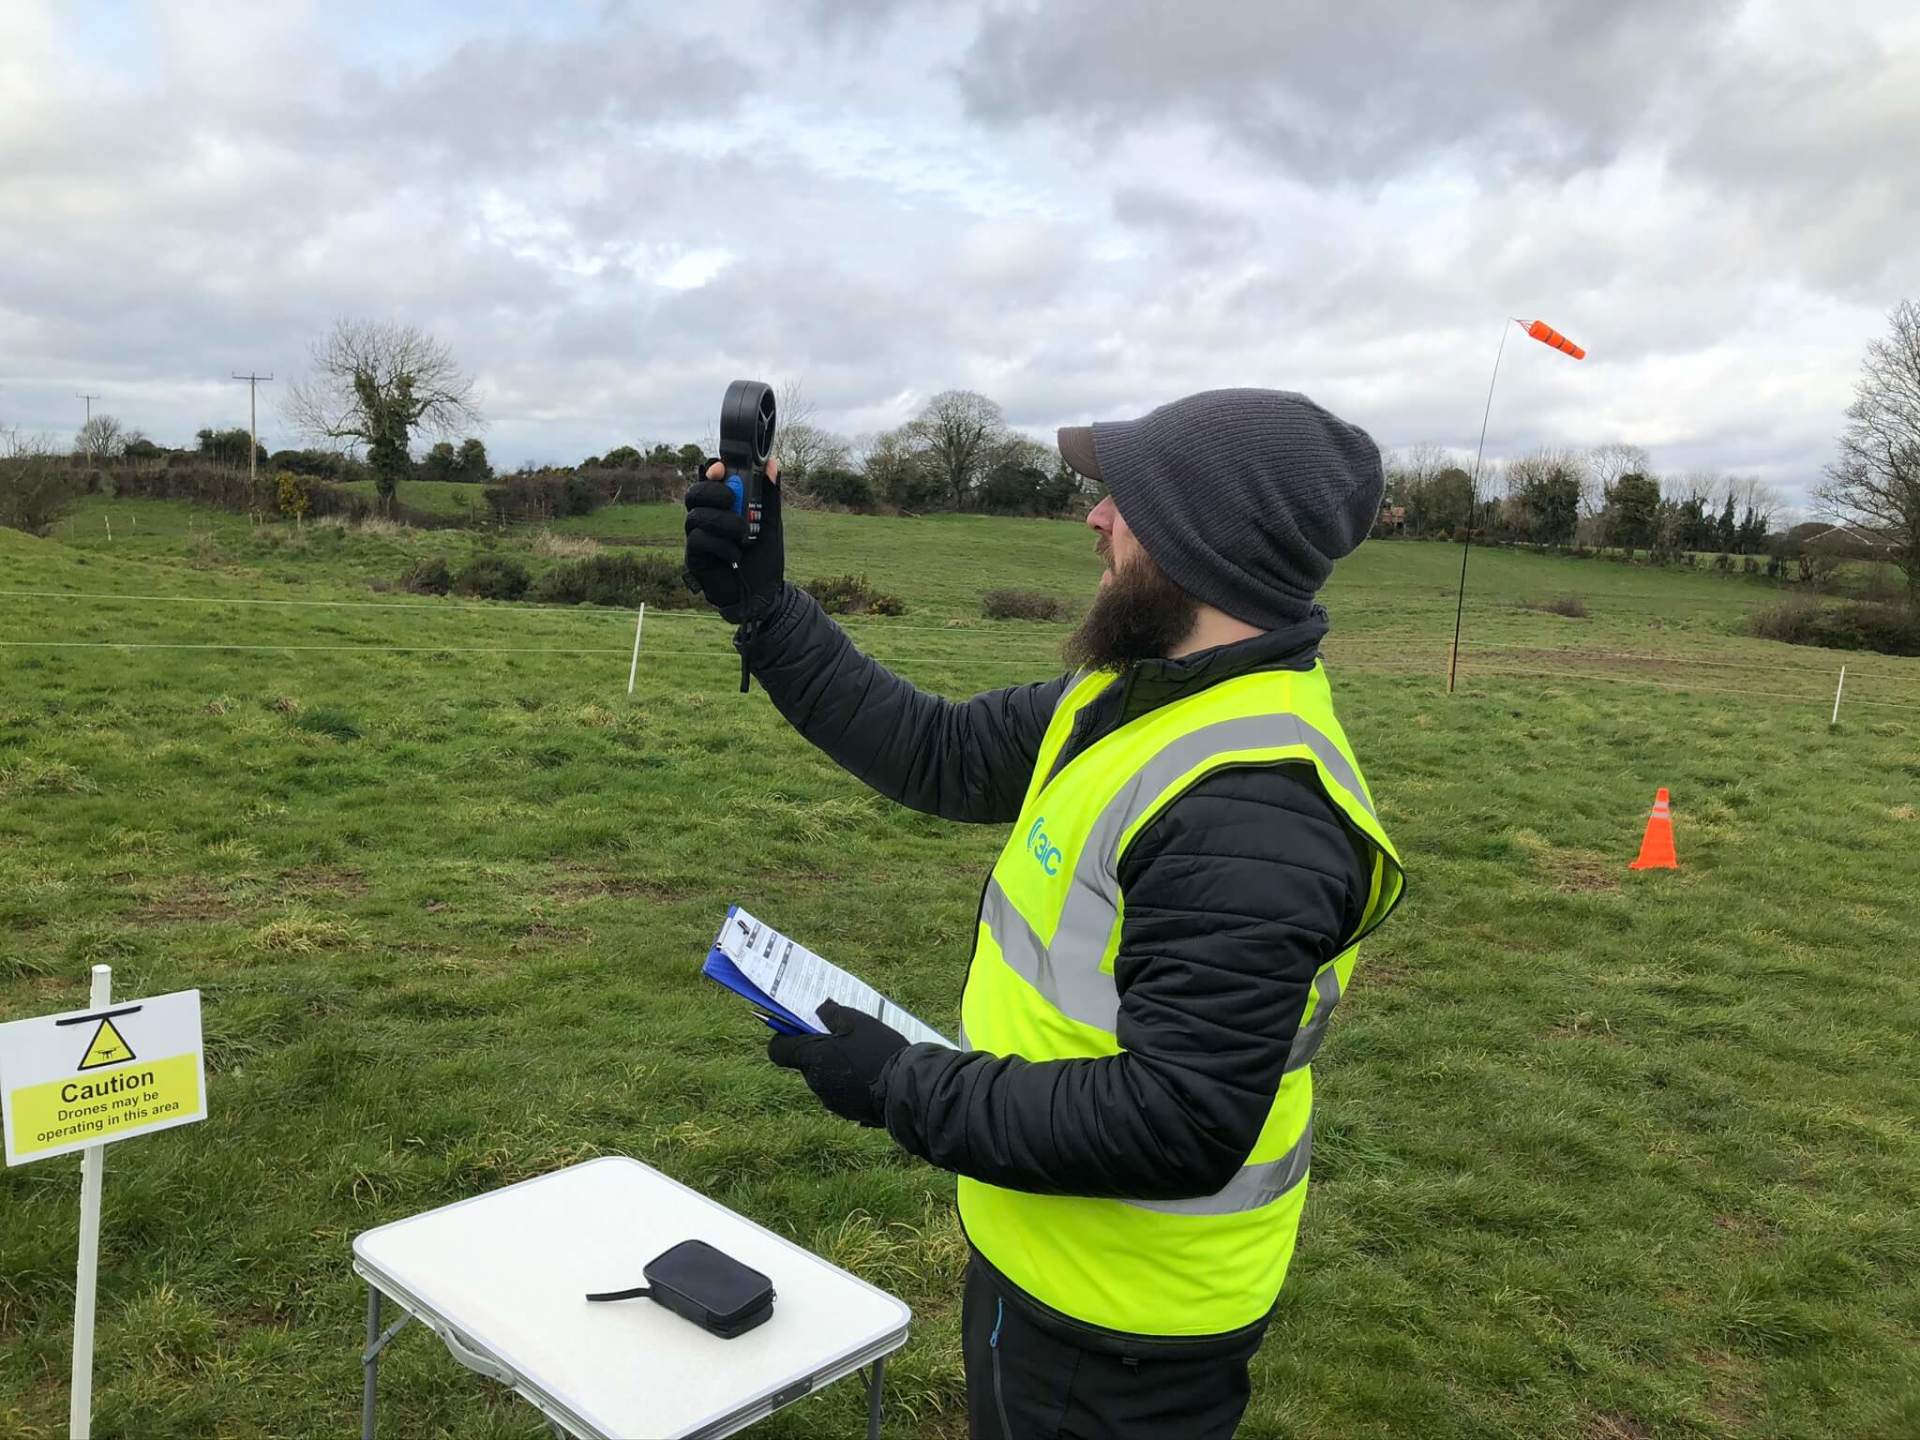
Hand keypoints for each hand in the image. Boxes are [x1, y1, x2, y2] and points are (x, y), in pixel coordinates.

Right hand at [684, 454, 783, 623]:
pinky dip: (721, 545)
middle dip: (712, 491)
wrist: (763, 595)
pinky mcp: (695, 557)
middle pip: (694, 494)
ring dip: (723, 522)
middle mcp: (706, 519)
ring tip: (744, 534)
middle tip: (732, 499)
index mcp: (723, 507)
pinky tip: (735, 555)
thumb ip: (769, 496)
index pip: (708, 481)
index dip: (711, 470)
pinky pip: (699, 541)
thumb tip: (772, 464)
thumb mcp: (771, 524)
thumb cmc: (764, 559)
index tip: (721, 467)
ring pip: (696, 516)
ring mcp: (698, 538)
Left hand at [766, 1000, 908, 1127]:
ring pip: (824, 1076)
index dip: (784, 1037)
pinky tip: (871, 1074)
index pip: (778, 1050)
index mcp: (810, 1057)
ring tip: (864, 1056)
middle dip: (820, 1049)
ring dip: (836, 1066)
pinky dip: (850, 1082)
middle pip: (806, 1062)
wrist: (903, 1089)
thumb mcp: (857, 1021)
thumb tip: (820, 1009)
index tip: (799, 1028)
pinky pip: (841, 1092)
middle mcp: (814, 1081)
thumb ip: (832, 1013)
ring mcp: (830, 1100)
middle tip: (845, 1037)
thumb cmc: (877, 1050)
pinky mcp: (846, 1111)